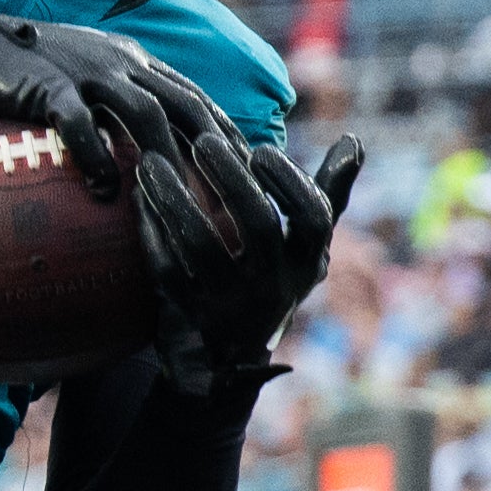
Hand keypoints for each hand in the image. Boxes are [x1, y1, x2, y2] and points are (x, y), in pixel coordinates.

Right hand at [0, 0, 225, 200]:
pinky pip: (77, 120)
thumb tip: (137, 163)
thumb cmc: (20, 76)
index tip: (250, 175)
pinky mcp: (45, 84)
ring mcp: (83, 70)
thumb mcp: (80, 83)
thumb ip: (112, 112)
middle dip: (213, 150)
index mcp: (132, 60)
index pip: (195, 97)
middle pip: (182, 105)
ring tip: (182, 201)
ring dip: (166, 158)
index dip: (226, 134)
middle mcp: (118, 61)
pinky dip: (95, 153)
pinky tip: (103, 190)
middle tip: (233, 196)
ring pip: (142, 113)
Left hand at [137, 128, 363, 396]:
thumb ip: (330, 192)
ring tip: (152, 161)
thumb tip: (352, 138)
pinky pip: (165, 267)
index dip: (290, 183)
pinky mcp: (187, 311)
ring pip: (200, 246)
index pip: (313, 219)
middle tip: (203, 141)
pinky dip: (150, 229)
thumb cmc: (276, 275)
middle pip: (257, 225)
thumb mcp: (308, 245)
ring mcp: (228, 300)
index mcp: (305, 261)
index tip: (262, 149)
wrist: (236, 351)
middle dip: (231, 179)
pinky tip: (138, 194)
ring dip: (175, 199)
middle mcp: (271, 284)